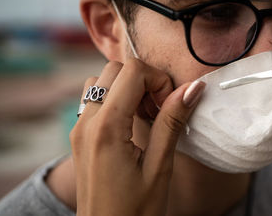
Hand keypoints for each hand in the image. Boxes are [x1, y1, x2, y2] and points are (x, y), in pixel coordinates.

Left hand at [70, 59, 204, 215]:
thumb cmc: (134, 211)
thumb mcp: (160, 167)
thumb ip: (172, 122)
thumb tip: (193, 88)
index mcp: (106, 129)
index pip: (132, 71)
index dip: (158, 80)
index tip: (171, 104)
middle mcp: (86, 123)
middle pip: (114, 69)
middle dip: (144, 80)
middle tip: (161, 109)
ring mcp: (78, 129)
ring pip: (100, 81)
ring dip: (127, 88)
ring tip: (146, 115)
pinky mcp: (79, 137)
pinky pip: (94, 100)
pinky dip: (115, 99)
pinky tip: (132, 123)